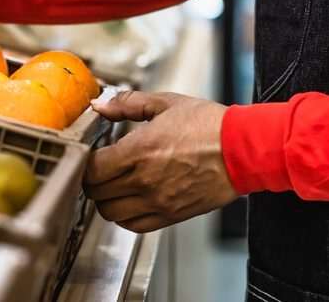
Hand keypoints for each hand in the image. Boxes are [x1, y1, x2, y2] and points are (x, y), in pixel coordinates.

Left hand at [85, 91, 239, 233]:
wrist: (242, 150)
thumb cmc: (208, 125)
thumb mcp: (165, 103)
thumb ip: (127, 103)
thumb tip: (100, 105)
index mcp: (138, 150)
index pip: (91, 169)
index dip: (86, 162)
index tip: (91, 154)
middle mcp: (143, 180)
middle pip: (96, 193)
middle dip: (93, 179)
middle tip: (100, 169)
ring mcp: (156, 201)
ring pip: (110, 212)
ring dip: (106, 199)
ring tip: (114, 185)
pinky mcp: (170, 215)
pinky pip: (134, 225)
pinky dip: (124, 216)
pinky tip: (130, 200)